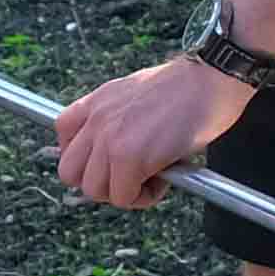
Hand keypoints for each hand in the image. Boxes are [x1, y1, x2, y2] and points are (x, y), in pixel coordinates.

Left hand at [51, 49, 253, 210]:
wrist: (212, 78)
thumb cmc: (188, 88)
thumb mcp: (136, 94)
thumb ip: (116, 120)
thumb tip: (114, 155)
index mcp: (97, 102)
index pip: (62, 136)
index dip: (85, 158)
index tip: (108, 162)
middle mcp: (97, 119)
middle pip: (70, 173)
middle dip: (100, 182)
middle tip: (129, 176)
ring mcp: (110, 138)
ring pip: (95, 191)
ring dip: (124, 192)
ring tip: (152, 176)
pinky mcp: (130, 157)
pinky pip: (124, 197)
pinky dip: (144, 197)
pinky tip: (165, 178)